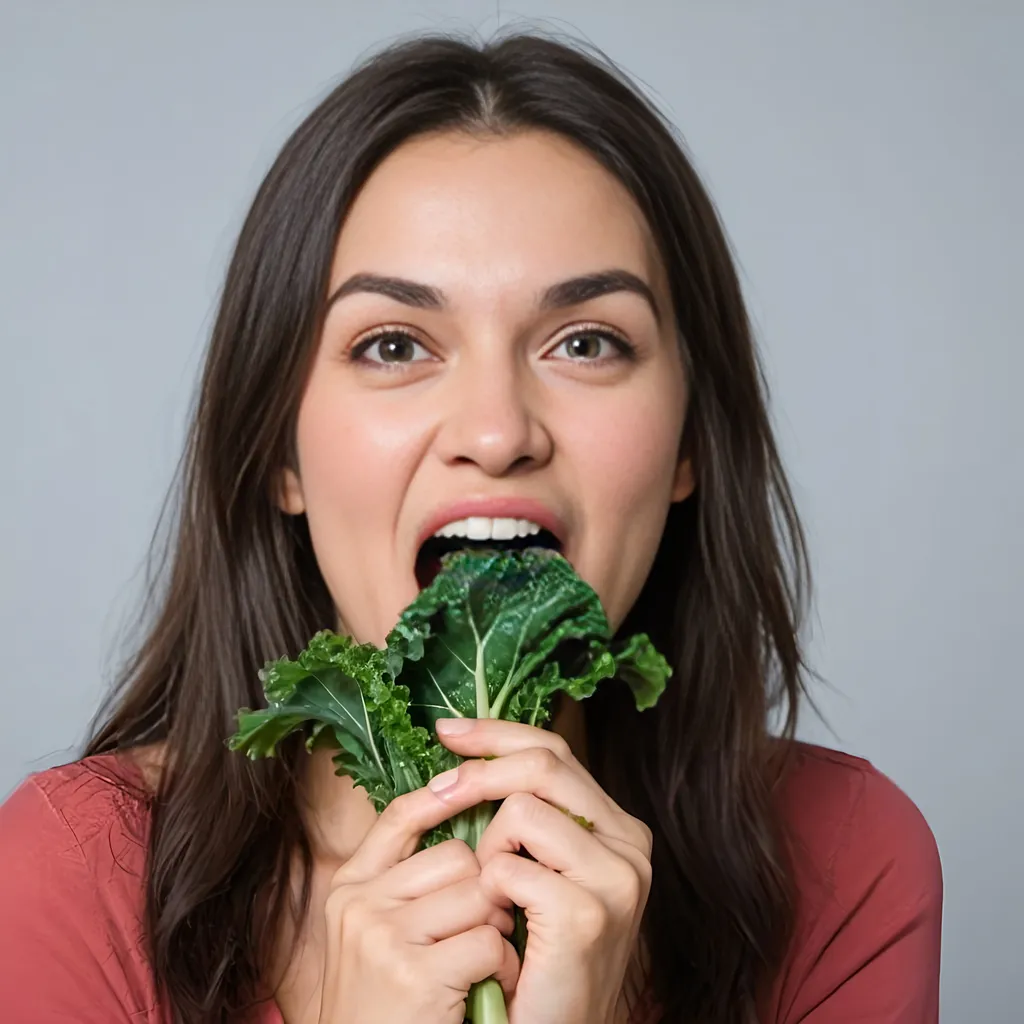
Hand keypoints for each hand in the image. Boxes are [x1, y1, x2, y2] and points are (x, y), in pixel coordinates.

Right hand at [317, 783, 520, 1023]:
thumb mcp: (375, 932)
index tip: (476, 782)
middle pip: (457, 856)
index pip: (399, 816)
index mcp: (350, 886)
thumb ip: (405, 881)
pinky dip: (502, 967)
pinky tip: (486, 990)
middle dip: (482, 891)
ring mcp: (383, 937)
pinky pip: (488, 942)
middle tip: (480, 932)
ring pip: (478, 894)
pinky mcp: (414, 975)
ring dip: (496, 930)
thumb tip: (455, 808)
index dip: (442, 795)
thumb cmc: (387, 1002)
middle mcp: (360, 904)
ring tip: (482, 964)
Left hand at [432, 718, 652, 1023]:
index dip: (497, 734)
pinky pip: (509, 868)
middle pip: (542, 764)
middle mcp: (629, 844)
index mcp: (617, 828)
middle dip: (478, 772)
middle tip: (437, 792)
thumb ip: (525, 817)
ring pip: (521, 810)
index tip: (447, 731)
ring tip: (492, 894)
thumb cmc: (534, 956)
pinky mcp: (587, 915)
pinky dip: (489, 891)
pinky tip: (500, 924)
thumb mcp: (537, 872)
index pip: (555, 751)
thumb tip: (466, 753)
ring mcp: (616, 878)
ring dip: (486, 848)